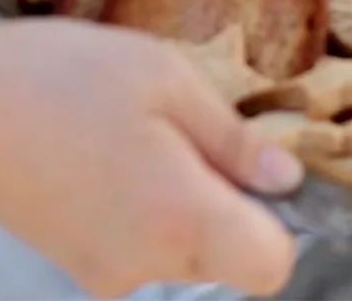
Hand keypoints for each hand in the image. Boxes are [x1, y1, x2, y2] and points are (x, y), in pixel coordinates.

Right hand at [0, 19, 302, 297]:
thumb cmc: (63, 79)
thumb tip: (288, 178)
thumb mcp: (168, 82)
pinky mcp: (83, 263)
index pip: (270, 266)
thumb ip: (234, 140)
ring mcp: (106, 271)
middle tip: (197, 131)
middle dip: (236, 197)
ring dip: (193, 196)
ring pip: (192, 246)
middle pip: (233, 254)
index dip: (286, 220)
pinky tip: (122, 152)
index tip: (268, 171)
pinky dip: (156, 205)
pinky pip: (150, 243)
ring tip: (151, 134)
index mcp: (177, 217)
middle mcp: (144, 263)